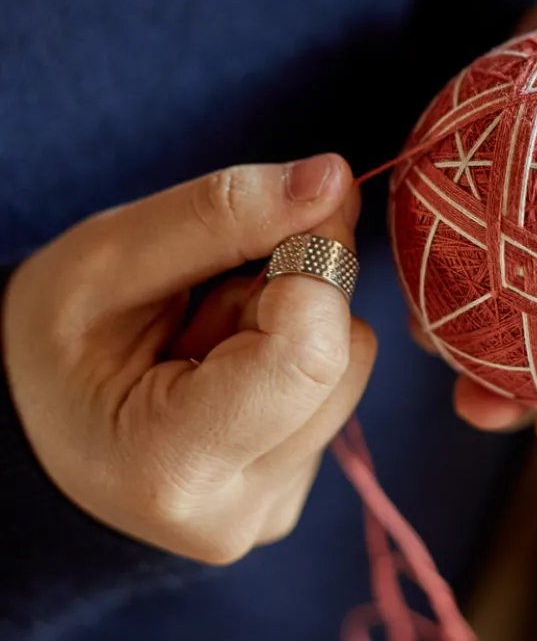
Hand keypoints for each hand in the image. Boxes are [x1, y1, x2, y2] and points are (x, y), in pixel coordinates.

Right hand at [2, 154, 375, 563]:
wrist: (35, 421)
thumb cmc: (52, 341)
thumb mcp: (109, 257)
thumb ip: (224, 213)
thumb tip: (333, 177)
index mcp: (173, 464)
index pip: (312, 351)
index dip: (315, 263)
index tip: (285, 218)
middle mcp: (238, 511)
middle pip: (344, 357)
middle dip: (298, 296)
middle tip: (213, 296)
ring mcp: (271, 511)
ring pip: (349, 369)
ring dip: (291, 327)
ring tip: (208, 341)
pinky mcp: (290, 495)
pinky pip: (334, 393)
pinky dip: (292, 360)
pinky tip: (225, 372)